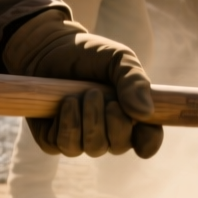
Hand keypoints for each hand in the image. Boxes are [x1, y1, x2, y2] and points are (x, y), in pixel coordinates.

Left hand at [1, 10, 161, 158]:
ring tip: (79, 95)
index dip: (149, 141)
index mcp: (131, 117)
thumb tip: (144, 113)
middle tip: (96, 93)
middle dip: (111, 120)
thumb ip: (134, 81)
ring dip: (88, 120)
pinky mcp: (54, 140)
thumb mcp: (118, 59)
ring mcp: (82, 139)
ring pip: (93, 148)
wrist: (48, 49)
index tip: (141, 124)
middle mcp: (109, 134)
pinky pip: (64, 145)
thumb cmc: (90, 54)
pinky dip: (66, 123)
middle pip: (119, 146)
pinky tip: (65, 103)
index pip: (148, 141)